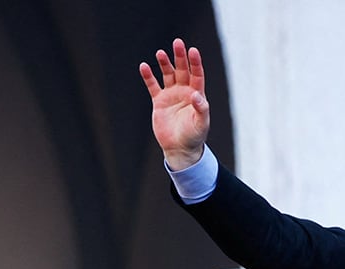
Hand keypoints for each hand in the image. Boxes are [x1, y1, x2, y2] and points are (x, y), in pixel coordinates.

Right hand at [139, 38, 210, 169]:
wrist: (180, 149)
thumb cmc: (194, 137)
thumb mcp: (201, 124)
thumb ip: (201, 109)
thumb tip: (197, 95)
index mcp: (197, 95)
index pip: (197, 75)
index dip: (195, 63)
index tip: (193, 50)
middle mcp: (184, 92)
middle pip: (182, 70)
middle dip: (180, 57)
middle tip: (177, 43)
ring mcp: (171, 95)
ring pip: (167, 75)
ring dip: (164, 63)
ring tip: (160, 53)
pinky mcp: (159, 101)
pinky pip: (153, 86)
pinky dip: (148, 76)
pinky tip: (144, 66)